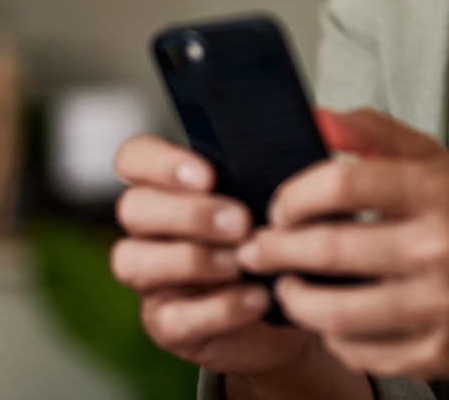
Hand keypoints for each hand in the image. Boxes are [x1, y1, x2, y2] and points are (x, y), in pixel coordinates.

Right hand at [109, 135, 313, 374]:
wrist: (298, 302)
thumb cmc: (283, 235)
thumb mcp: (284, 196)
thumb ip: (283, 163)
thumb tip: (315, 124)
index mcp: (169, 185)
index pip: (134, 158)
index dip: (161, 163)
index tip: (208, 175)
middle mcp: (150, 228)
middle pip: (132, 207)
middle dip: (188, 213)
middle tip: (240, 222)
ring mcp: (152, 278)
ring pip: (133, 261)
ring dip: (192, 258)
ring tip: (241, 261)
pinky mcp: (167, 324)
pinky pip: (171, 317)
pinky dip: (218, 308)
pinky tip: (256, 298)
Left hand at [237, 109, 448, 378]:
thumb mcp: (434, 161)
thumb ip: (372, 132)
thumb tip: (314, 117)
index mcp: (438, 191)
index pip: (342, 184)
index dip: (294, 196)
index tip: (279, 207)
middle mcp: (442, 248)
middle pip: (330, 250)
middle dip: (275, 249)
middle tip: (255, 249)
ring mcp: (441, 307)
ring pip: (335, 312)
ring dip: (293, 298)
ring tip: (284, 285)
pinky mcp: (437, 354)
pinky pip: (358, 350)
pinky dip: (331, 334)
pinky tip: (328, 316)